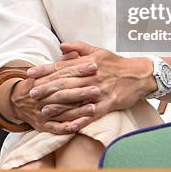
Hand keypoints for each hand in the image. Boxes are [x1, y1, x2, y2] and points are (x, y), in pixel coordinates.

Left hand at [26, 42, 152, 133]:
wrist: (139, 75)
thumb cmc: (116, 64)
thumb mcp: (99, 51)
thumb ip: (79, 48)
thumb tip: (61, 46)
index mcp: (89, 62)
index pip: (63, 66)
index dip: (46, 70)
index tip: (31, 73)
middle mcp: (93, 76)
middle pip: (66, 82)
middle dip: (47, 88)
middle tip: (31, 93)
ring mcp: (100, 91)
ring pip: (76, 99)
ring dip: (58, 105)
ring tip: (43, 110)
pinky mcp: (107, 105)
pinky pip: (91, 114)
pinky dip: (79, 120)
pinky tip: (68, 125)